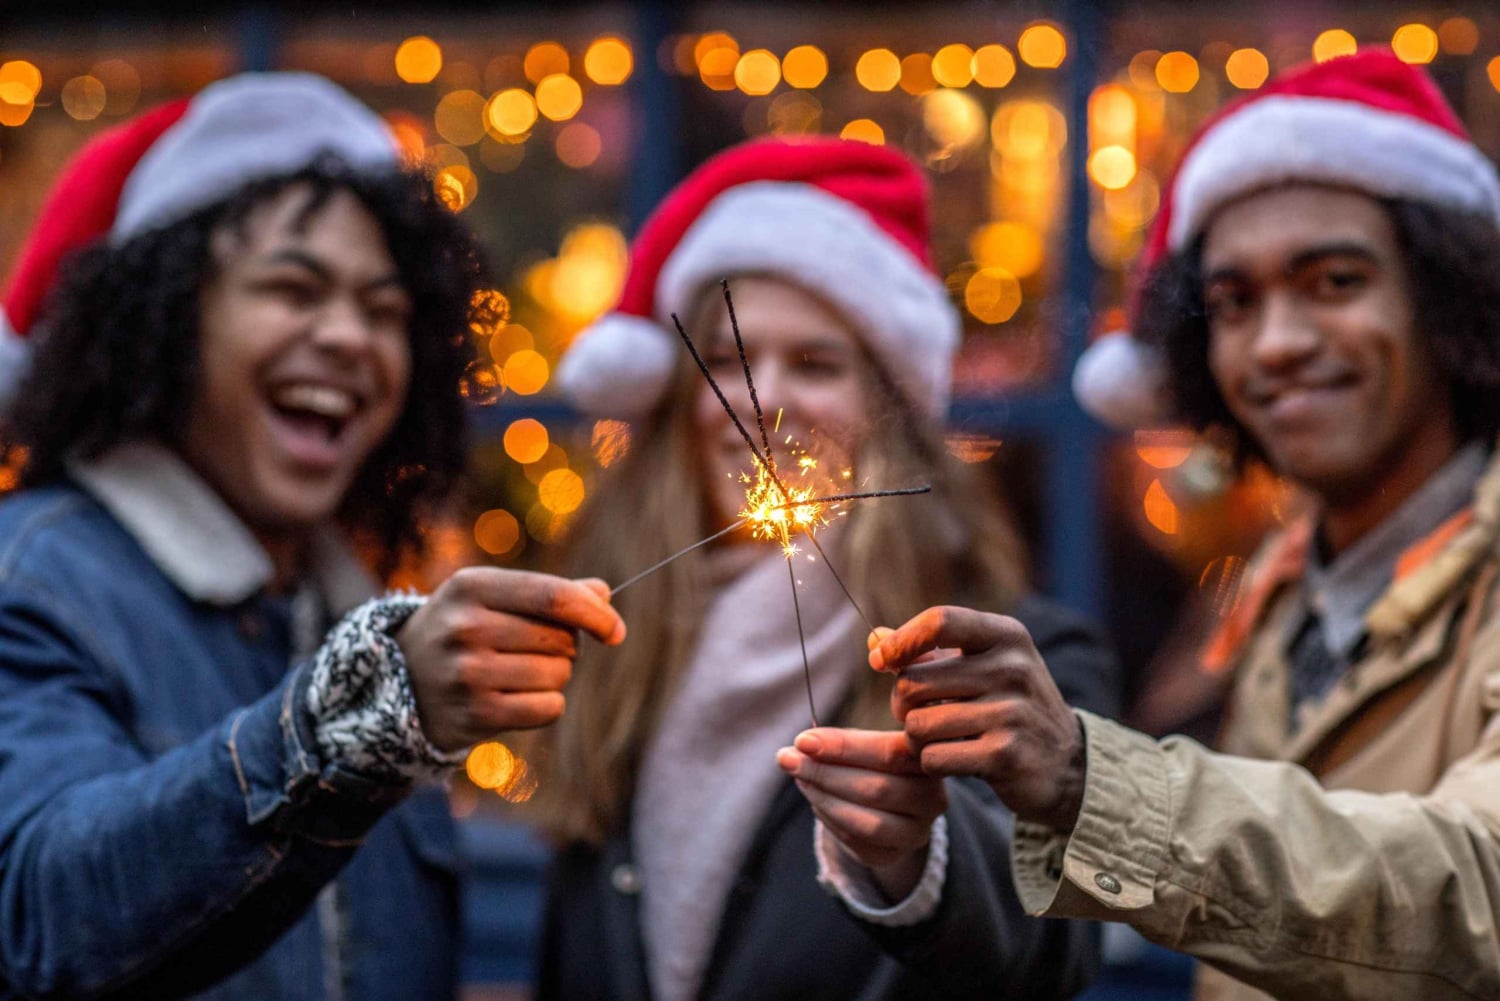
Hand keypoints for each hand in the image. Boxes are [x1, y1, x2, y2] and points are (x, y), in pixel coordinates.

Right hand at [398, 569, 625, 750]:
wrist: (401, 679)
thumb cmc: (463, 629)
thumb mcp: (492, 597)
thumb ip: (551, 593)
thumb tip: (604, 594)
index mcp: (472, 586)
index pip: (553, 596)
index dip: (595, 614)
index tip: (615, 631)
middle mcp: (465, 626)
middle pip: (561, 639)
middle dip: (567, 646)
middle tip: (537, 650)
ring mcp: (467, 672)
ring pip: (558, 675)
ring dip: (555, 676)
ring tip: (520, 673)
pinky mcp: (474, 714)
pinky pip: (548, 709)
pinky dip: (546, 705)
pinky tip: (519, 699)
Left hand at [777, 727, 946, 901]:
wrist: (896, 801)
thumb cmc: (877, 760)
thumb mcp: (866, 743)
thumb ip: (840, 742)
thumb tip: (799, 747)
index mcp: (928, 759)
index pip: (887, 753)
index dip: (843, 747)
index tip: (803, 741)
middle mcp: (932, 799)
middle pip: (875, 790)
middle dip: (824, 773)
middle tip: (788, 759)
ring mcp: (917, 832)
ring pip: (867, 823)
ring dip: (823, 798)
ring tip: (800, 778)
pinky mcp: (894, 855)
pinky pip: (855, 843)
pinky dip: (828, 819)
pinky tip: (815, 799)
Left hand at [872, 606, 1085, 831]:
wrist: (1067, 763)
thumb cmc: (1009, 707)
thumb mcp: (980, 667)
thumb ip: (926, 651)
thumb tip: (875, 640)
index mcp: (1007, 635)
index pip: (940, 621)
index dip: (901, 641)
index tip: (880, 660)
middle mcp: (1013, 668)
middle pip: (914, 682)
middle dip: (902, 704)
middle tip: (918, 715)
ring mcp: (1011, 712)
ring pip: (918, 724)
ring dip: (917, 739)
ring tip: (940, 738)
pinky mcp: (1004, 754)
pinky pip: (934, 757)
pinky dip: (933, 763)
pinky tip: (955, 759)